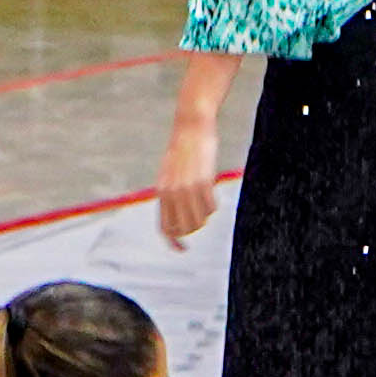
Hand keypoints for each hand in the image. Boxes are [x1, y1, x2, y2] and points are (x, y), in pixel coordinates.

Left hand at [159, 102, 223, 246]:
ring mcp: (187, 189)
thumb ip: (170, 193)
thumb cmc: (182, 148)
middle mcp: (171, 194)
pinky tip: (212, 192)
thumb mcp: (169, 172)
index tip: (183, 249)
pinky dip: (214, 204)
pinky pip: (211, 207)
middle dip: (195, 226)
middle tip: (202, 215)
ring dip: (206, 214)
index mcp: (161, 192)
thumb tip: (176, 216)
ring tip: (206, 198)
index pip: (165, 228)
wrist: (191, 126)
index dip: (174, 242)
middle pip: (185, 228)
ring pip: (200, 220)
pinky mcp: (203, 183)